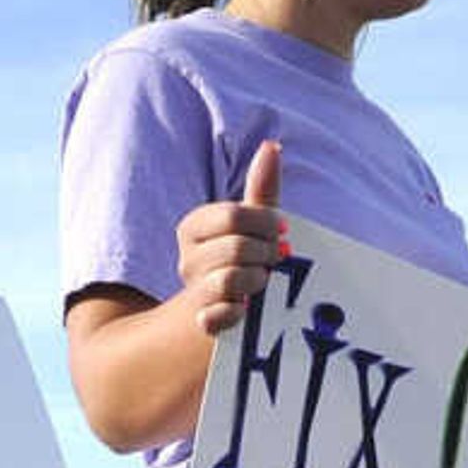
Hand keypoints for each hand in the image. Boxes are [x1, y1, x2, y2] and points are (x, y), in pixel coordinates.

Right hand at [175, 137, 289, 336]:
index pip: (234, 216)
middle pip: (237, 247)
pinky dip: (237, 312)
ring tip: (262, 281)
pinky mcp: (202, 321)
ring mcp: (192, 291)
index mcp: (193, 227)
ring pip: (230, 280)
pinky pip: (219, 316)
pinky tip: (246, 308)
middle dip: (266, 253)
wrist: (218, 306)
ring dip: (258, 280)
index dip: (266, 223)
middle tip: (274, 259)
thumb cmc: (241, 256)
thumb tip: (272, 146)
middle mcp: (186, 258)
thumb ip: (261, 188)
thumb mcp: (250, 223)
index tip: (281, 230)